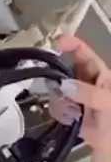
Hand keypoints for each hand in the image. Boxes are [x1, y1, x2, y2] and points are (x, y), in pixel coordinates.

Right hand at [51, 35, 110, 150]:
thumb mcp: (108, 103)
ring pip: (57, 88)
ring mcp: (77, 97)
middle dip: (59, 78)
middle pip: (65, 69)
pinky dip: (61, 112)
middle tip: (57, 87)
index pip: (84, 53)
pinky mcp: (70, 112)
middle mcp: (87, 82)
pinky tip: (71, 119)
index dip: (71, 44)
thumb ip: (88, 93)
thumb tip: (64, 85)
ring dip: (61, 100)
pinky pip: (56, 105)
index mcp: (100, 74)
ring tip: (73, 112)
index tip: (56, 42)